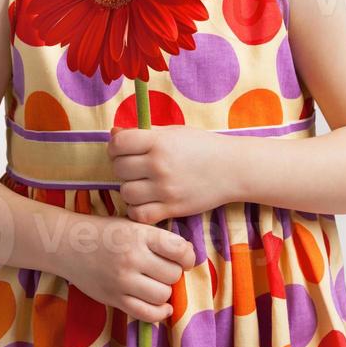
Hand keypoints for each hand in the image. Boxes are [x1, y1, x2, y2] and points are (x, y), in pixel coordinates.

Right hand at [56, 212, 195, 323]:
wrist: (68, 245)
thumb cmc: (106, 233)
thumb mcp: (132, 224)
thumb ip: (158, 238)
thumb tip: (189, 254)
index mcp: (139, 235)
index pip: (179, 250)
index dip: (187, 256)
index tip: (183, 258)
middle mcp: (132, 258)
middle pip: (173, 274)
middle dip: (173, 273)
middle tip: (164, 269)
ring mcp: (122, 281)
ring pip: (163, 295)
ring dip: (165, 292)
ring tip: (157, 283)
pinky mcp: (114, 299)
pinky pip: (147, 314)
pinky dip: (160, 313)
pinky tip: (162, 306)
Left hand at [107, 124, 229, 224]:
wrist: (232, 168)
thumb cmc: (202, 146)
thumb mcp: (174, 132)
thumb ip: (144, 132)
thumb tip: (114, 134)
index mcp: (159, 142)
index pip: (118, 144)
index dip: (115, 146)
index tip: (122, 150)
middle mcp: (159, 165)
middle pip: (119, 168)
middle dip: (122, 167)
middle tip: (134, 168)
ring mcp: (165, 189)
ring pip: (126, 193)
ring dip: (129, 189)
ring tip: (141, 185)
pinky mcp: (172, 209)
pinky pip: (140, 214)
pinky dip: (137, 210)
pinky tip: (146, 202)